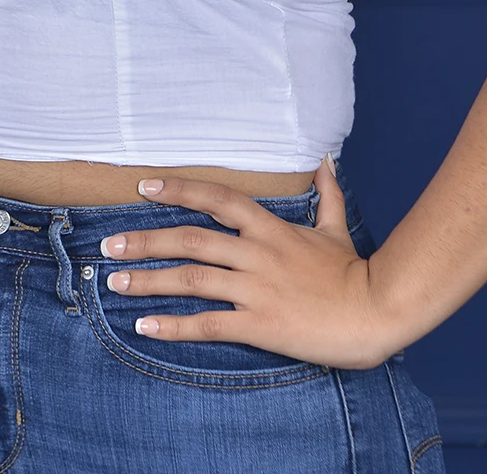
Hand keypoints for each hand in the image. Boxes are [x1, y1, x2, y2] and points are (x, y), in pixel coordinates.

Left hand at [98, 156, 400, 369]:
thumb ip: (327, 194)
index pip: (218, 198)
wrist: (377, 311)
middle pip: (191, 239)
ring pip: (191, 279)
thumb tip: (326, 161)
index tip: (144, 186)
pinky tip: (144, 326)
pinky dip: (173, 326)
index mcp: (271, 228)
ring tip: (114, 282)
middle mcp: (257, 253)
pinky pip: (208, 324)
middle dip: (146, 240)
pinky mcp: (260, 324)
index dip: (179, 189)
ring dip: (148, 280)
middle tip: (109, 245)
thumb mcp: (337, 228)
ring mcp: (256, 289)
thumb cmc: (355, 272)